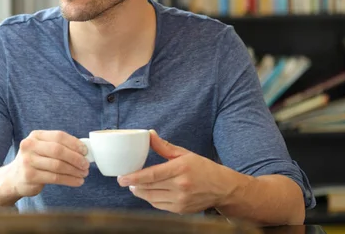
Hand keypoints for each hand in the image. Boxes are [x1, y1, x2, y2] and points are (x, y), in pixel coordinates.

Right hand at [6, 130, 89, 197]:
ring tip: (84, 174)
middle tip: (86, 165)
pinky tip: (77, 181)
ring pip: (58, 166)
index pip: (59, 136)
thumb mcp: (42, 149)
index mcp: (35, 136)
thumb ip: (59, 146)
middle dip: (76, 158)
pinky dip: (69, 180)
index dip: (74, 143)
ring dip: (74, 171)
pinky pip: (55, 178)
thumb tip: (83, 151)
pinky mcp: (30, 176)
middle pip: (58, 150)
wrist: (14, 178)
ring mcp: (28, 161)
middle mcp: (29, 146)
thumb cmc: (34, 161)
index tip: (85, 151)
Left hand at [117, 130, 237, 213]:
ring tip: (134, 186)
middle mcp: (181, 186)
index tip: (122, 178)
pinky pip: (159, 205)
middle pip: (149, 187)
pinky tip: (148, 192)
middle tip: (125, 180)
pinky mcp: (181, 210)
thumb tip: (149, 134)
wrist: (223, 189)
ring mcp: (181, 200)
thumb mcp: (184, 154)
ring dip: (140, 192)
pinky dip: (150, 199)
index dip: (134, 177)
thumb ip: (164, 146)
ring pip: (152, 198)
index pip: (152, 174)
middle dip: (133, 184)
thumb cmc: (204, 168)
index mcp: (181, 168)